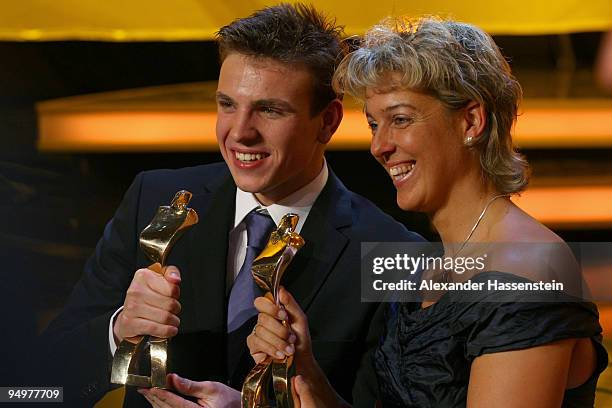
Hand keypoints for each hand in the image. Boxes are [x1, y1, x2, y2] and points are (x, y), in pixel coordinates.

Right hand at [113, 264, 181, 343]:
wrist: (129, 313)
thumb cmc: (148, 296)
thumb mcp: (160, 279)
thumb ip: (171, 273)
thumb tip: (175, 279)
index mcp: (143, 276)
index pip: (171, 288)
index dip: (176, 294)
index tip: (174, 297)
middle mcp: (135, 291)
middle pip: (169, 304)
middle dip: (176, 309)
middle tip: (174, 311)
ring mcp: (131, 307)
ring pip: (164, 317)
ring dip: (173, 321)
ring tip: (172, 320)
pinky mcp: (130, 323)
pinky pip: (155, 328)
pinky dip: (166, 331)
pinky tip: (170, 330)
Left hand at [138, 373, 240, 407]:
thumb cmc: (229, 400)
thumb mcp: (211, 388)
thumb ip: (190, 385)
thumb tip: (173, 378)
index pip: (175, 404)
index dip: (161, 394)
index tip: (150, 388)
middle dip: (155, 398)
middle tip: (144, 388)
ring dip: (157, 404)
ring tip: (148, 394)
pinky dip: (164, 407)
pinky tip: (159, 402)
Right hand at [247, 288, 343, 406]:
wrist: (301, 361)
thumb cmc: (301, 341)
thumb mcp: (300, 320)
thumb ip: (290, 304)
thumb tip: (281, 289)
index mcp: (273, 313)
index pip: (261, 302)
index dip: (270, 307)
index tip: (283, 315)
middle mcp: (263, 322)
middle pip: (262, 318)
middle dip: (280, 329)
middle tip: (291, 336)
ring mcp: (257, 334)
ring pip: (261, 331)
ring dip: (278, 341)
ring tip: (289, 348)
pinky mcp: (254, 347)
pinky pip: (257, 343)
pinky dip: (271, 348)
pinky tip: (280, 354)